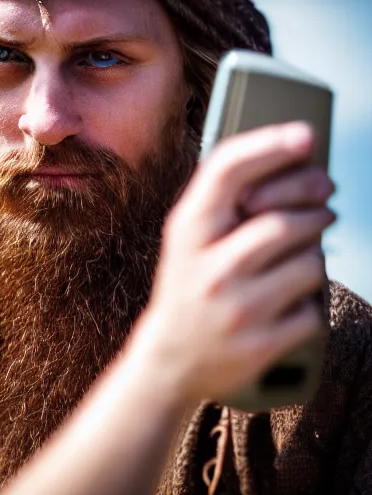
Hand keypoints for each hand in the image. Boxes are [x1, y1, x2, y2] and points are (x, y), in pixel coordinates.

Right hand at [135, 122, 334, 404]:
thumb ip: (222, 202)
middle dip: (313, 210)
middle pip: (284, 222)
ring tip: (298, 261)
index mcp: (186, 234)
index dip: (267, 146)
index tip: (304, 135)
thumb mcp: (186, 241)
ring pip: (309, 264)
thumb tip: (289, 162)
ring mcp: (236, 308)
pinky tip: (286, 304)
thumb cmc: (186, 288)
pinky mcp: (261, 343)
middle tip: (324, 207)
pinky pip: (312, 309)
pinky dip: (308, 302)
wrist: (170, 359)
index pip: (225, 172)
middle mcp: (208, 269)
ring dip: (312, 257)